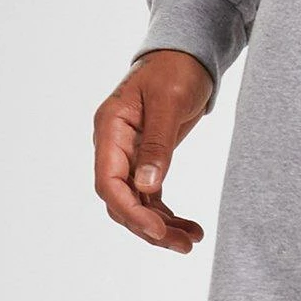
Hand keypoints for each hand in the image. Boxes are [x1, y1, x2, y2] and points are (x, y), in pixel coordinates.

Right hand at [93, 49, 213, 253]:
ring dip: (161, 227)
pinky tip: (190, 229)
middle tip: (184, 245)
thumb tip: (146, 186)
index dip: (130, 211)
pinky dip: (168, 216)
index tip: (157, 231)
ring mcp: (129, 156)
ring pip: (137, 204)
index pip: (109, 182)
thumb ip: (157, 145)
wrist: (186, 54)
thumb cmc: (175, 69)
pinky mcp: (147, 161)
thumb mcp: (168, 103)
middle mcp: (114, 146)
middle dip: (149, 227)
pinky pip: (151, 198)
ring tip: (191, 242)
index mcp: (110, 129)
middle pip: (121, 200)